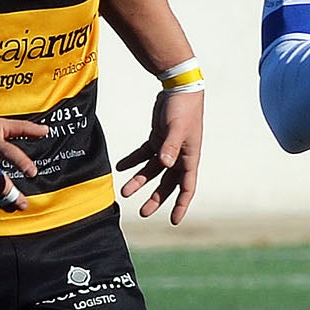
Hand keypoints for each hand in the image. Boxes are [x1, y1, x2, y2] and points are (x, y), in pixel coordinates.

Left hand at [117, 86, 202, 222]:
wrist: (179, 88)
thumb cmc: (184, 109)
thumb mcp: (178, 128)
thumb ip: (171, 147)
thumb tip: (165, 164)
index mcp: (189, 158)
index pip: (187, 187)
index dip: (181, 205)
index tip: (174, 220)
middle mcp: (179, 156)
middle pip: (167, 184)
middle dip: (155, 199)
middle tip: (142, 212)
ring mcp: (168, 148)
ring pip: (152, 171)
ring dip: (139, 181)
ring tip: (124, 191)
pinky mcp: (158, 138)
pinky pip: (143, 154)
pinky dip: (132, 161)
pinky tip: (120, 166)